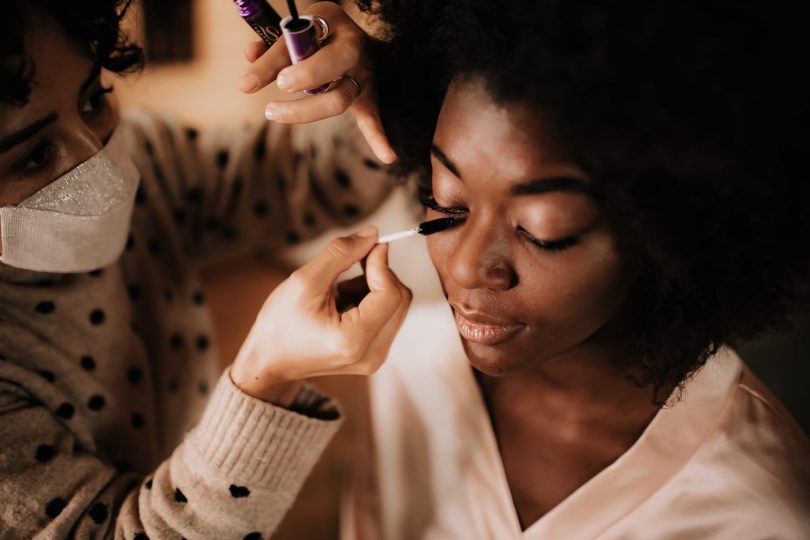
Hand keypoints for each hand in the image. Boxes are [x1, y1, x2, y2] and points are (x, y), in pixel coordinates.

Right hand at [230, 227, 411, 404]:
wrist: (271, 360)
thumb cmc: (281, 323)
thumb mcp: (304, 281)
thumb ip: (341, 254)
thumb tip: (373, 234)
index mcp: (352, 341)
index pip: (390, 294)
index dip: (382, 264)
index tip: (368, 245)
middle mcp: (371, 355)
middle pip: (400, 300)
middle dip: (380, 274)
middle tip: (353, 261)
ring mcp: (375, 358)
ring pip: (396, 306)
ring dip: (375, 287)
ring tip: (339, 291)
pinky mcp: (374, 355)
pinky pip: (388, 316)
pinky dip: (371, 300)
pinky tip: (344, 303)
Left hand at [238, 2, 395, 163]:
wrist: (351, 34)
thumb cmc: (319, 32)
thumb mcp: (299, 28)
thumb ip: (276, 45)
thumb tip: (250, 54)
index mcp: (341, 35)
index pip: (313, 49)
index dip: (294, 64)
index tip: (278, 81)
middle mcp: (358, 57)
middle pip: (333, 82)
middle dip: (304, 92)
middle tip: (271, 106)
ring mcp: (364, 80)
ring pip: (339, 102)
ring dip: (304, 112)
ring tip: (271, 112)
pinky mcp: (367, 100)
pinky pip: (373, 120)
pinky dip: (379, 138)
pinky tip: (387, 156)